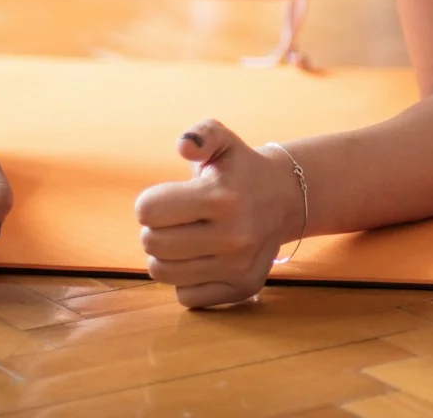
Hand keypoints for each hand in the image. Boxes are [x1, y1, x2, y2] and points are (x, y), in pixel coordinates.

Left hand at [136, 120, 301, 308]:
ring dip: (167, 256)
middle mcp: (234, 235)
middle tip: (177, 219)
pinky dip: (187, 281)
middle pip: (151, 244)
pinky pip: (185, 296)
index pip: (147, 211)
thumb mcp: (221, 140)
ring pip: (163, 273)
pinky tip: (203, 259)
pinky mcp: (243, 288)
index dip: (150, 202)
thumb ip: (200, 135)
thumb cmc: (239, 169)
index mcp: (222, 196)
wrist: (285, 197)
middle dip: (156, 229)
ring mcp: (239, 265)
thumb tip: (184, 146)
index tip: (169, 197)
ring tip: (187, 238)